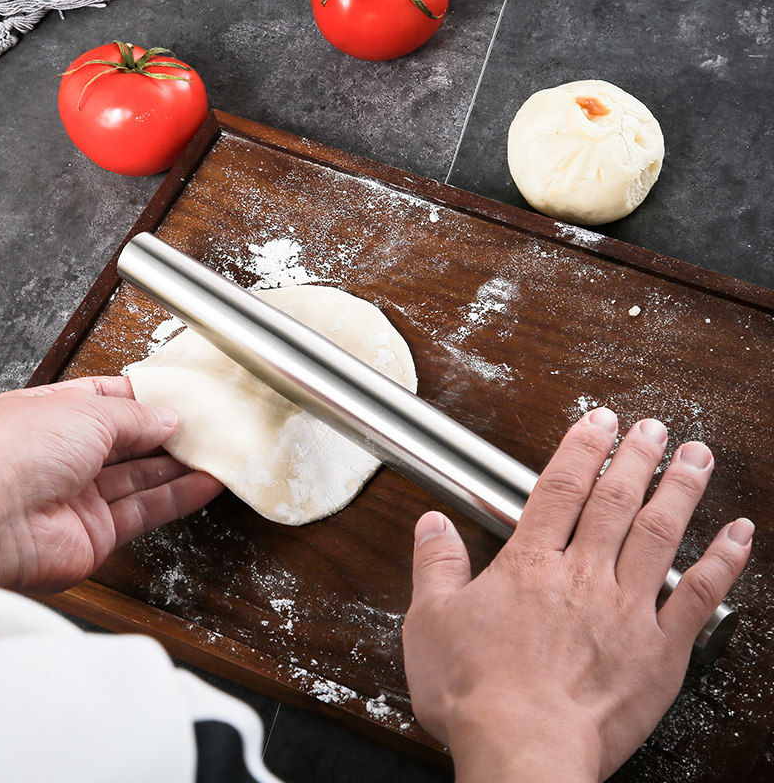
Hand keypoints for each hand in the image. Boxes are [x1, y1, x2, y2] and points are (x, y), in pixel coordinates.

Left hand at [0, 377, 223, 594]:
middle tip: (205, 425)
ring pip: (141, 478)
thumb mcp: (86, 412)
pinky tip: (206, 484)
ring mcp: (78, 497)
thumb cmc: (14, 454)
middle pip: (128, 441)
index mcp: (48, 416)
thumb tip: (166, 418)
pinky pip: (146, 511)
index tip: (179, 396)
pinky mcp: (96, 533)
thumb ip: (134, 416)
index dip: (143, 398)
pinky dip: (179, 497)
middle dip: (167, 433)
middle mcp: (61, 457)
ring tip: (216, 453)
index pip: (104, 401)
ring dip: (180, 466)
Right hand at [402, 408, 751, 782]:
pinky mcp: (659, 651)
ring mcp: (625, 610)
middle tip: (654, 427)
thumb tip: (432, 524)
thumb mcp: (431, 621)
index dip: (582, 448)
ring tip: (697, 455)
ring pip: (659, 533)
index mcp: (531, 565)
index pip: (561, 487)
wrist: (522, 752)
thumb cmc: (476, 693)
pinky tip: (738, 534)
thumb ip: (435, 565)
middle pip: (615, 500)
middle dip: (636, 457)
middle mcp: (583, 575)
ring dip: (680, 489)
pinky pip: (698, 596)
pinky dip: (722, 562)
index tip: (600, 422)